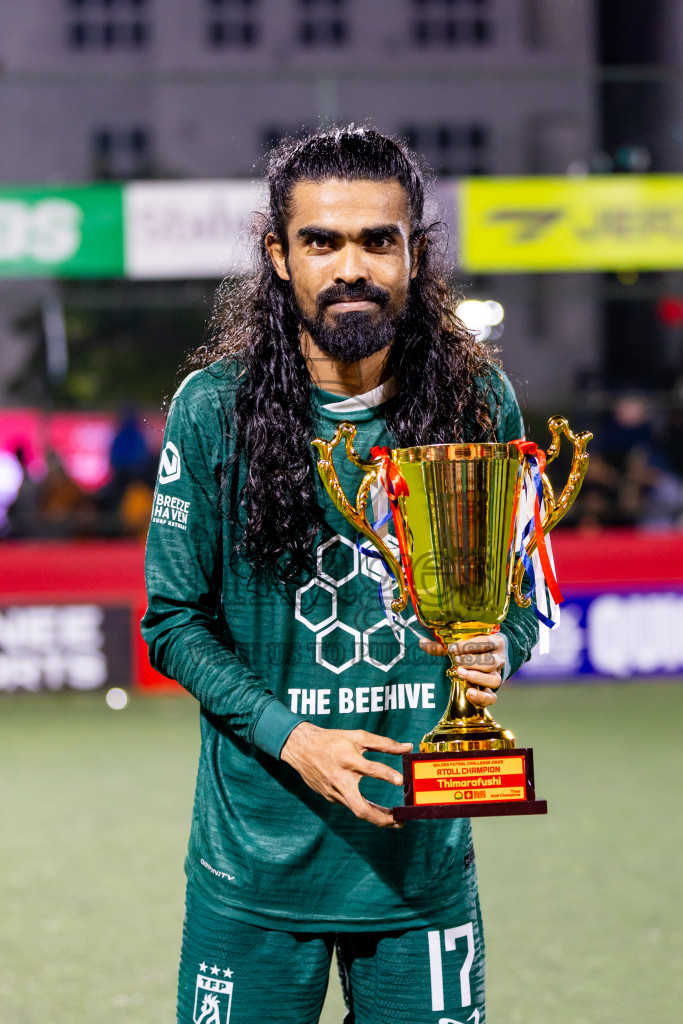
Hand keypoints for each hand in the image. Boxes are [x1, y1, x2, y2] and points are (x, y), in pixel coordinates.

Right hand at [280, 722, 411, 827]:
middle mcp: (340, 779)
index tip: (400, 780)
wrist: (301, 748)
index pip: (369, 769)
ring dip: (376, 817)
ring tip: (393, 820)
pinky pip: (350, 805)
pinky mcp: (330, 797)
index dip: (386, 774)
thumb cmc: (332, 740)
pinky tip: (375, 810)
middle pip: (361, 808)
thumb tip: (407, 747)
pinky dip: (364, 809)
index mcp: (348, 760)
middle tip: (399, 821)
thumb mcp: (357, 737)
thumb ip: (384, 743)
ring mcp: (334, 791)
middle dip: (382, 818)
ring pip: (357, 810)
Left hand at [418, 633, 505, 707]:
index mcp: (494, 642)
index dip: (468, 645)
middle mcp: (499, 659)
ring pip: (493, 679)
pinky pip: (492, 698)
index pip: (486, 642)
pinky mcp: (492, 691)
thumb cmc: (471, 647)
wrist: (487, 657)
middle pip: (491, 662)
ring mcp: (497, 675)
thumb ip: (442, 644)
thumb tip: (421, 642)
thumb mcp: (461, 642)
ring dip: (475, 676)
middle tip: (456, 661)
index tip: (452, 648)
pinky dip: (481, 697)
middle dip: (471, 661)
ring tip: (460, 673)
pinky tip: (468, 693)